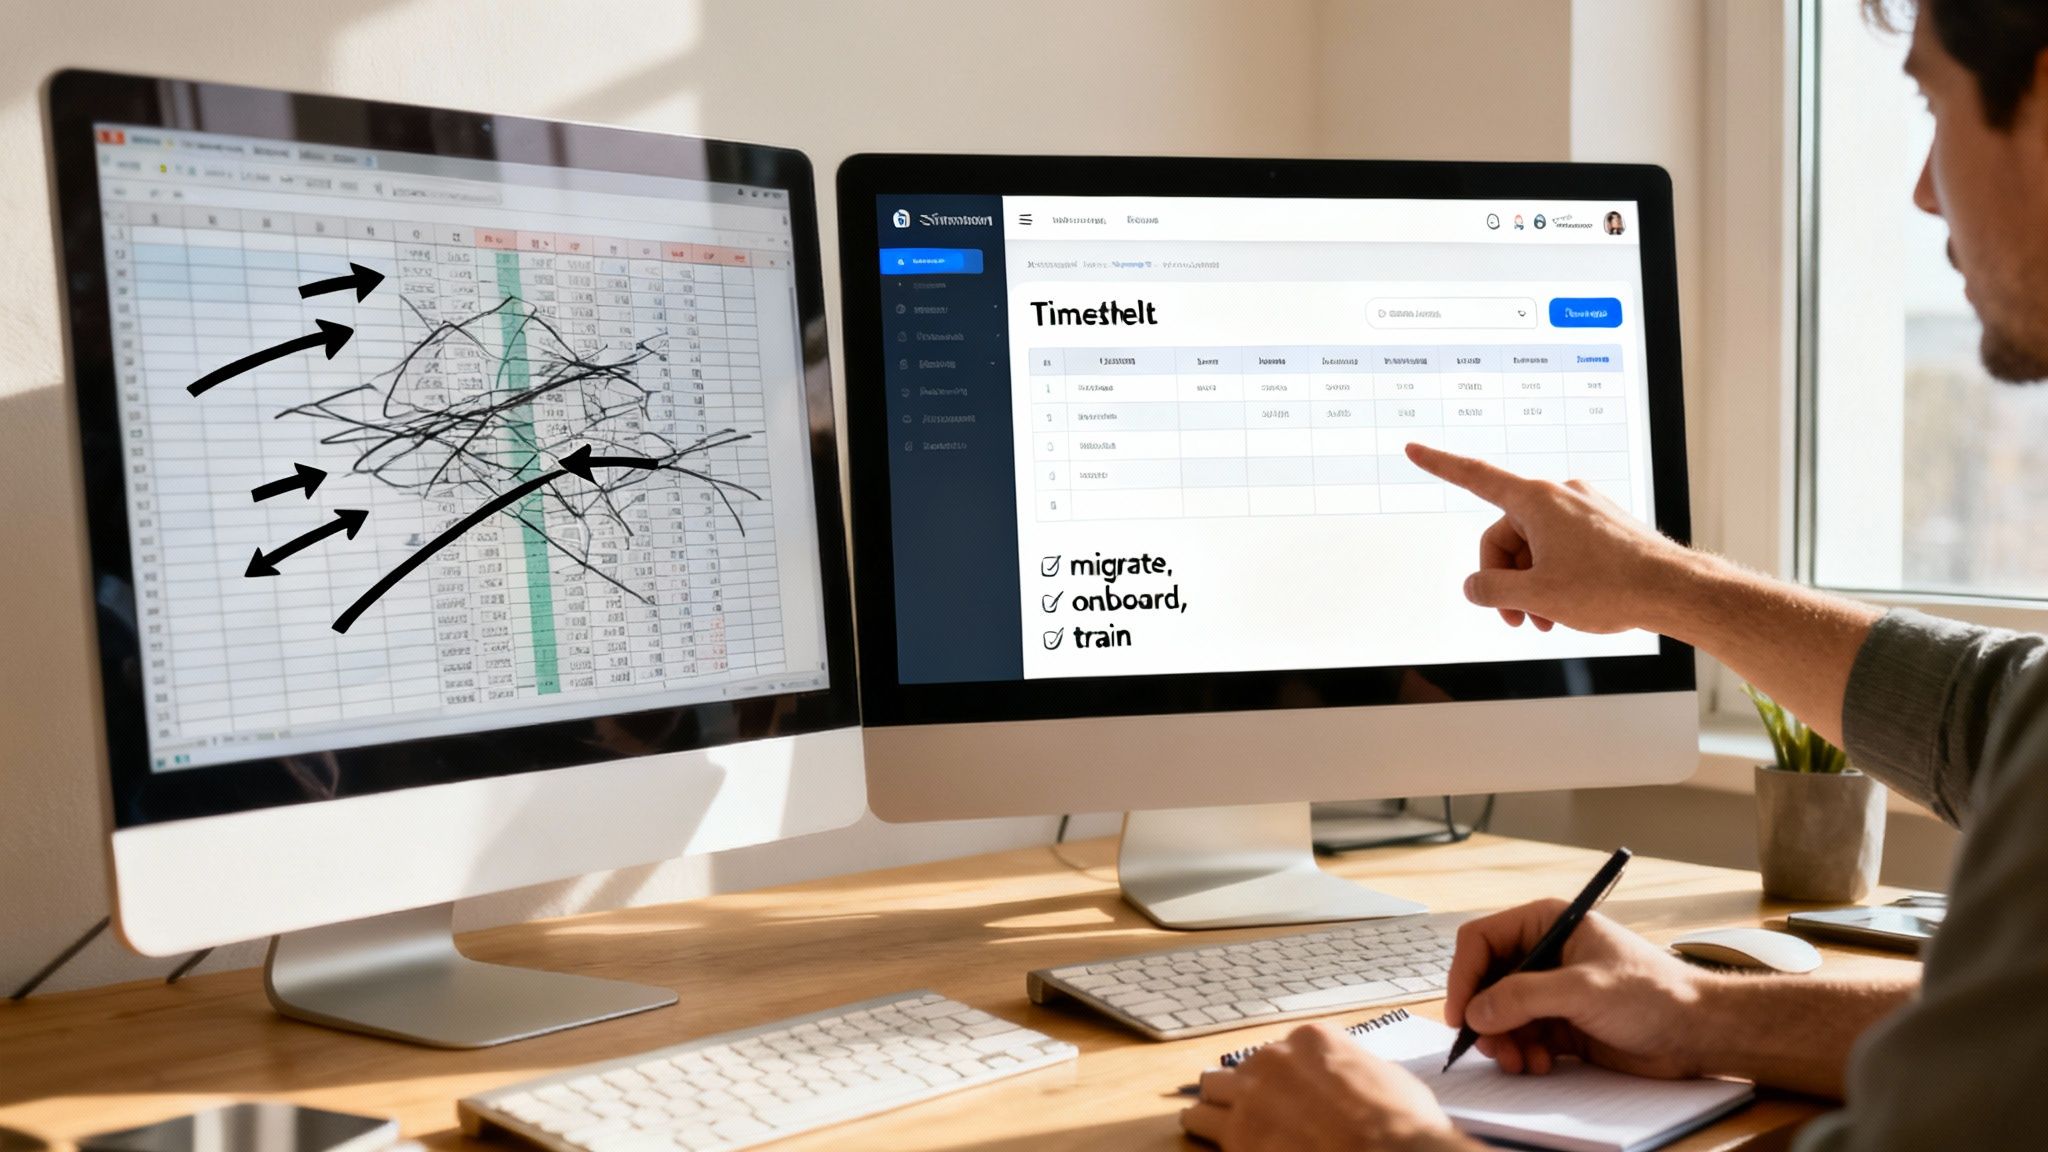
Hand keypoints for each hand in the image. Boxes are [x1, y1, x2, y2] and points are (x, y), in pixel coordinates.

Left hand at [1180, 1023, 1473, 1150]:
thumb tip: (1353, 1082)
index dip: (1282, 1080)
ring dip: (1213, 1112)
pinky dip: (1206, 1139)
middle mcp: (1273, 1060)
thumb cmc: (1403, 1124)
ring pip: (1206, 1097)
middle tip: (1254, 1116)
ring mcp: (1250, 1098)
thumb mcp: (1388, 1078)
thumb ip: (1353, 1071)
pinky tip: (1213, 1145)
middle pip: (1235, 1072)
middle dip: (1242, 1094)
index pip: (1278, 1053)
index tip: (1289, 1097)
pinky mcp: (1236, 1136)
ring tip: (1219, 1129)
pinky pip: (1200, 1130)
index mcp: (1310, 1040)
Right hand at [1404, 443, 1696, 633]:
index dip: (1439, 465)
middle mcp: (1559, 495)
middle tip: (1517, 619)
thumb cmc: (1610, 587)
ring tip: (1546, 621)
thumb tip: (1475, 586)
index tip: (1413, 450)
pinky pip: (1560, 548)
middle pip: (1505, 536)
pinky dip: (1554, 577)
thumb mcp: (1536, 596)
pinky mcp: (1601, 525)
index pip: (1475, 477)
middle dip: (1505, 579)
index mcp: (1536, 500)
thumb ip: (1492, 590)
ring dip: (1531, 585)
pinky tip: (1565, 609)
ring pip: (1534, 547)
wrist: (1674, 591)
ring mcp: (1583, 509)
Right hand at [1443, 900, 1712, 1078]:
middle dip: (1485, 1017)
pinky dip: (1523, 1054)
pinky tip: (1541, 1065)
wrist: (1698, 1033)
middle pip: (1486, 981)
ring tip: (1520, 1062)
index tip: (1461, 1013)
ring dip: (1503, 1042)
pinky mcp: (1562, 1024)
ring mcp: (1552, 991)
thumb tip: (1476, 1011)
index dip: (1464, 976)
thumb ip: (1524, 997)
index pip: (1482, 940)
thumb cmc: (1654, 993)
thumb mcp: (1583, 989)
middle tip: (1491, 1047)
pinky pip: (1522, 1038)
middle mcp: (1544, 954)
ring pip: (1500, 1015)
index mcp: (1547, 923)